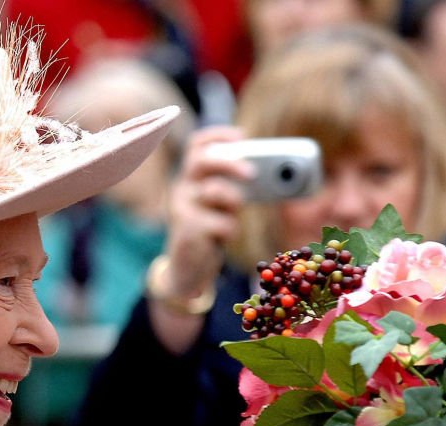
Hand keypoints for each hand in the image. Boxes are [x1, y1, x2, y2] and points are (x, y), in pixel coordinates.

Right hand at [159, 126, 253, 299]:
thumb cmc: (208, 232)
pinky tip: (223, 238)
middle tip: (252, 173)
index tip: (240, 137)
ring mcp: (182, 209)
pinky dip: (230, 230)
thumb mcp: (220, 206)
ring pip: (215, 191)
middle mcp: (182, 189)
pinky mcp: (188, 230)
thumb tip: (263, 174)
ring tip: (233, 215)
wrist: (188, 270)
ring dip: (233, 201)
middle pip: (202, 160)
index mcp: (190, 178)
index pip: (196, 146)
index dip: (217, 136)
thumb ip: (232, 188)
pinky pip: (221, 223)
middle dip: (229, 162)